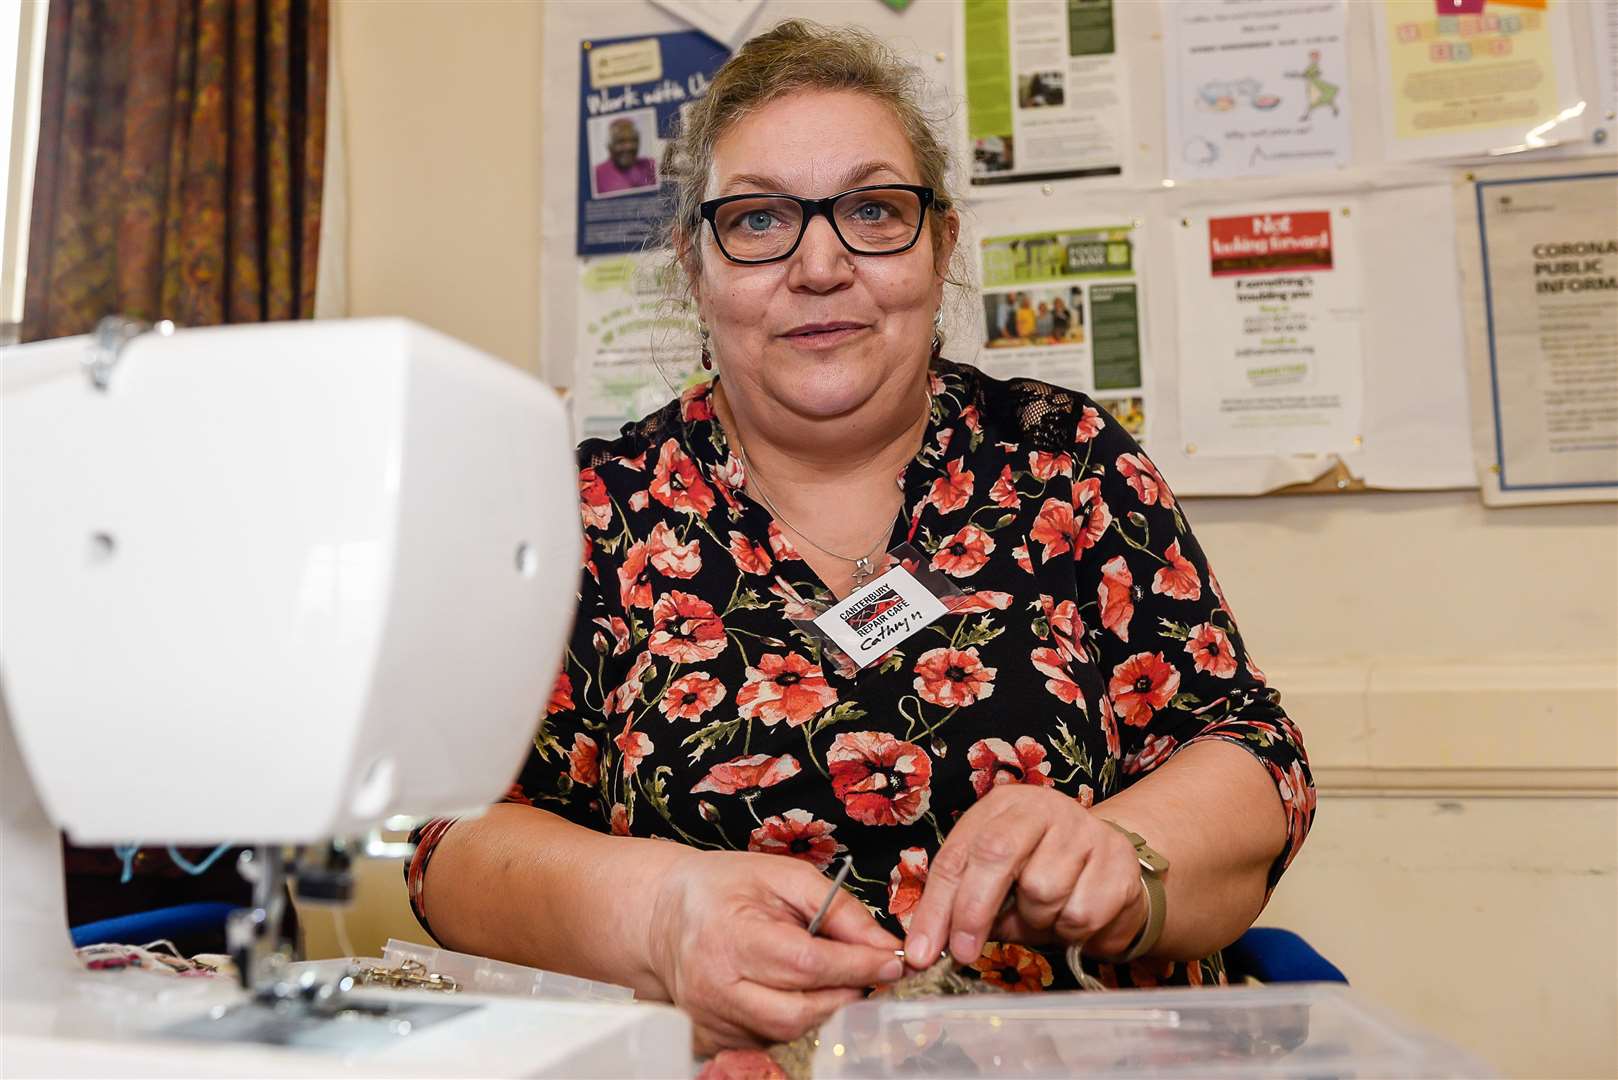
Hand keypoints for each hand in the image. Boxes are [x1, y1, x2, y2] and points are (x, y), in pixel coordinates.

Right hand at [648, 850, 903, 1054]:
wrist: (664, 917)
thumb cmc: (722, 888)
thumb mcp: (782, 876)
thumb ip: (836, 907)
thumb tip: (883, 944)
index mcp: (729, 938)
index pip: (807, 964)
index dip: (857, 966)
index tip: (893, 961)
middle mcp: (715, 987)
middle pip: (801, 1010)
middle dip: (847, 993)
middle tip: (871, 971)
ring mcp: (712, 1020)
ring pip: (789, 1031)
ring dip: (826, 1007)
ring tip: (835, 976)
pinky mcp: (714, 1039)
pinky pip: (771, 1039)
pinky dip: (798, 1016)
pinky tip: (797, 989)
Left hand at [901, 785, 1146, 968]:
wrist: (1111, 870)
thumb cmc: (1042, 875)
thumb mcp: (997, 882)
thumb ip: (964, 905)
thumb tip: (927, 947)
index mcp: (1002, 807)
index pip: (957, 854)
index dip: (936, 906)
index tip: (923, 951)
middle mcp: (1043, 807)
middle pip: (996, 856)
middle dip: (973, 912)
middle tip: (963, 953)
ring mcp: (1084, 830)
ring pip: (1042, 892)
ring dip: (1035, 921)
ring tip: (1043, 915)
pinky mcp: (1119, 860)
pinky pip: (1081, 914)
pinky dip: (1070, 930)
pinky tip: (1072, 916)